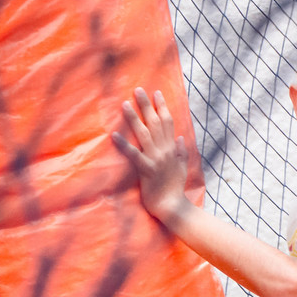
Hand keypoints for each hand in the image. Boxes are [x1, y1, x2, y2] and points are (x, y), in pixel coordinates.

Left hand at [112, 88, 190, 226]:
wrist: (173, 206)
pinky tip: (114, 135)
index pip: (168, 122)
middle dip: (146, 105)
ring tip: (124, 104)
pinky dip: (124, 145)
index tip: (156, 93)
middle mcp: (165, 151)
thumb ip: (181, 152)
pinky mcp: (146, 171)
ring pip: (144, 135)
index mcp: (172, 149)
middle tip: (138, 90)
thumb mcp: (182, 168)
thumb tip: (179, 138)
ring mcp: (156, 160)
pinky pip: (134, 155)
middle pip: (155, 123)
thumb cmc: (175, 188)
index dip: (162, 107)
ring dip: (134, 119)